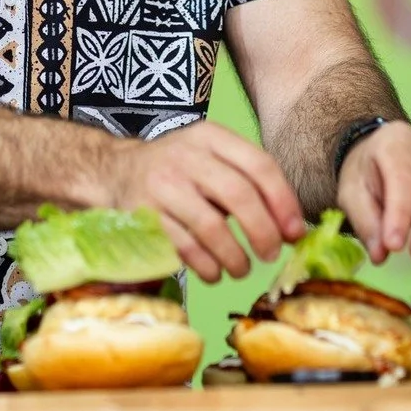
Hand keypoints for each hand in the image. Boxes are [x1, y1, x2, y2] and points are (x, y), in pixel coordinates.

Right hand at [104, 121, 306, 281]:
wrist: (115, 172)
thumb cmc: (179, 172)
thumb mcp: (211, 159)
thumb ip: (249, 184)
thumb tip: (293, 229)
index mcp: (211, 137)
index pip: (259, 164)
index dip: (283, 202)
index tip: (295, 233)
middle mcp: (187, 156)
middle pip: (238, 195)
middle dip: (263, 232)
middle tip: (272, 255)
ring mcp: (163, 185)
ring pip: (211, 226)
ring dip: (235, 256)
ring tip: (242, 269)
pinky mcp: (145, 215)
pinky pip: (184, 247)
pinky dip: (207, 266)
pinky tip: (215, 273)